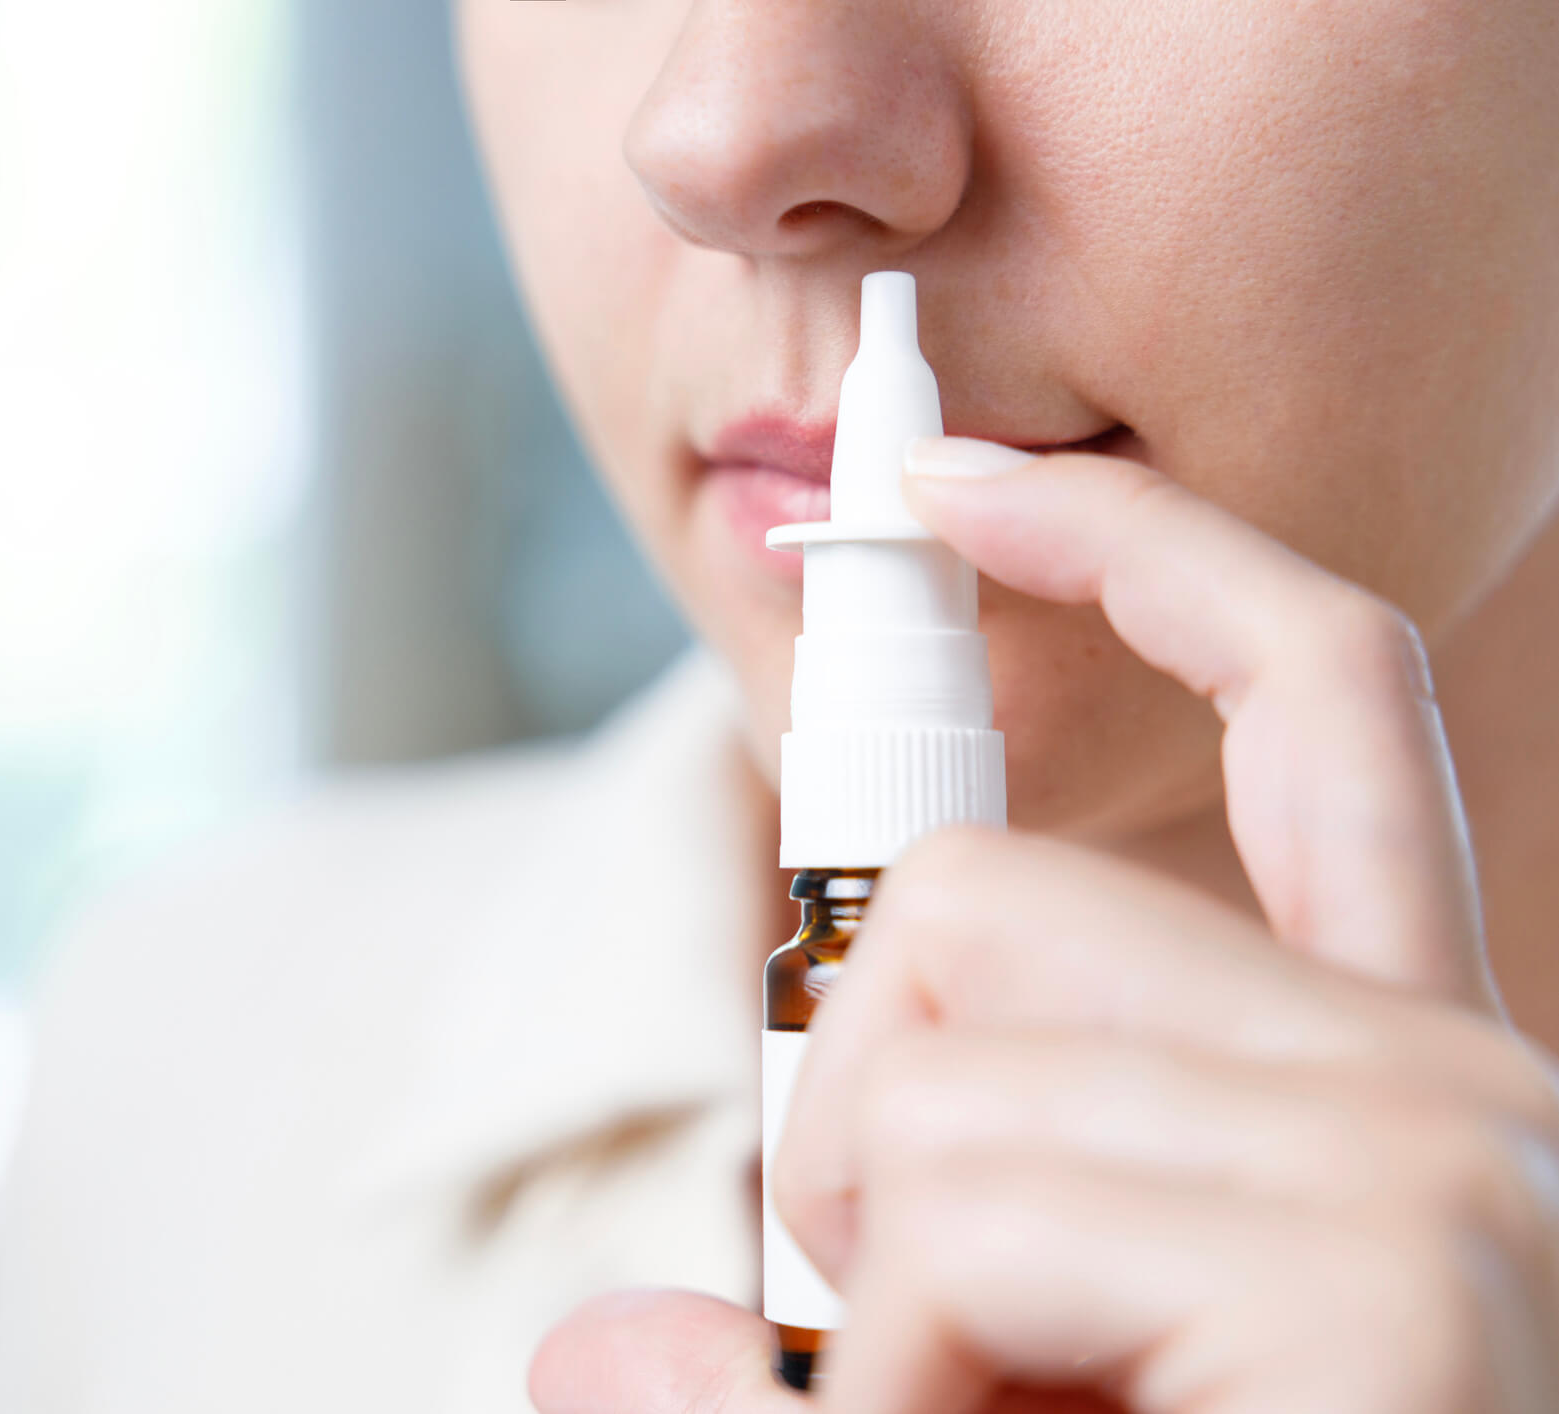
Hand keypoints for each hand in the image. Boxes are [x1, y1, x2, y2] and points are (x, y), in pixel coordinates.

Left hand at [528, 440, 1558, 1413]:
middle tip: (968, 1365)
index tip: (965, 482)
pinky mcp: (1393, 1258)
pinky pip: (966, 1212)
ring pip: (933, 1061)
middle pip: (980, 902)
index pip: (1315, 709)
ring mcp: (1446, 1169)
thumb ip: (822, 1365)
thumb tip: (592, 1359)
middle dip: (876, 1138)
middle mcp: (1463, 1096)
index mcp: (1386, 1097)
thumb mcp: (984, 1411)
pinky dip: (919, 1385)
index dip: (1143, 562)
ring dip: (894, 1314)